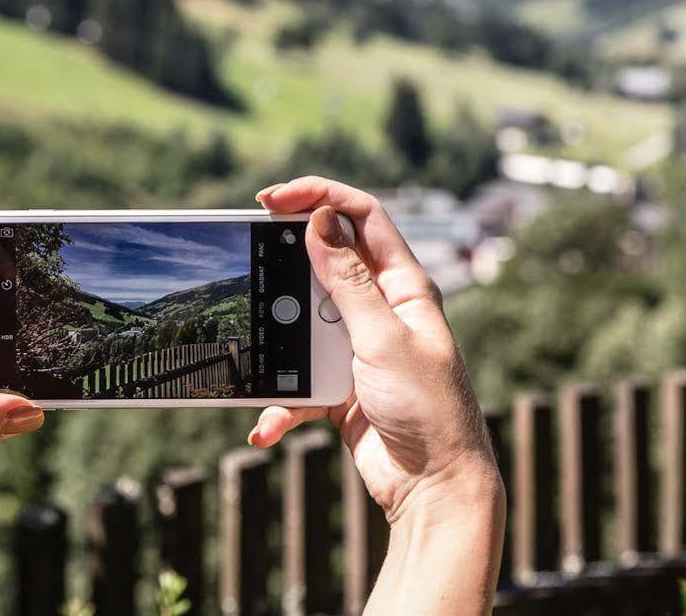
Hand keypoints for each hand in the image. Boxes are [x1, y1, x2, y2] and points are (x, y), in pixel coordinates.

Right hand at [246, 178, 499, 523]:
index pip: (362, 217)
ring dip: (278, 341)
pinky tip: (268, 426)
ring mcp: (360, 349)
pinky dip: (281, 403)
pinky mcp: (342, 388)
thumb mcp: (384, 338)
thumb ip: (350, 281)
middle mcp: (383, 309)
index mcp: (405, 285)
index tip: (272, 198)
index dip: (320, 196)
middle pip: (326, 262)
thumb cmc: (429, 410)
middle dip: (287, 260)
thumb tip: (322, 220)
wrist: (436, 490)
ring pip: (304, 323)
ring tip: (253, 343)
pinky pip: (299, 383)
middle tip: (249, 252)